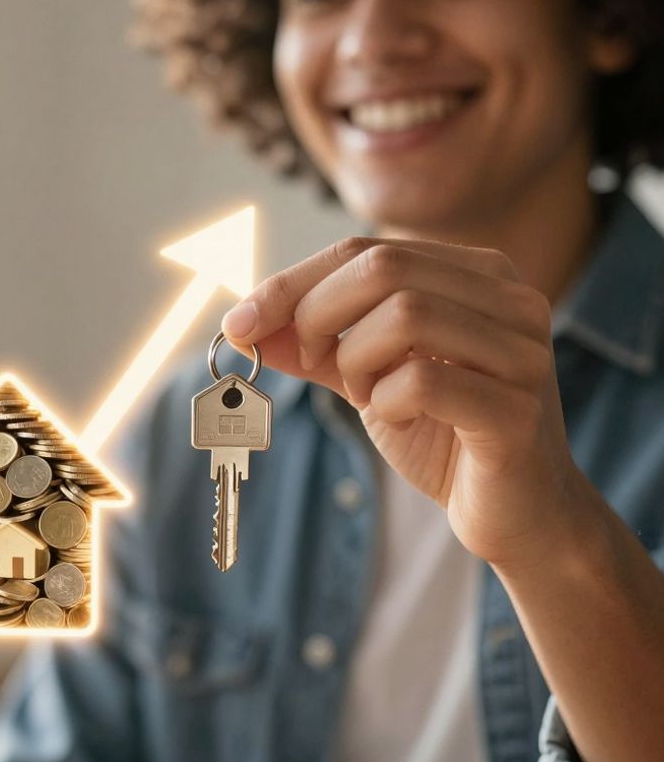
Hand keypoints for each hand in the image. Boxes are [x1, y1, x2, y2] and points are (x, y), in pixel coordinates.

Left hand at [222, 237, 595, 567]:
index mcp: (476, 274)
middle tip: (309, 362)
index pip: (365, 249)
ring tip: (368, 394)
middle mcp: (511, 298)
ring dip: (356, 361)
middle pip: (383, 266)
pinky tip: (399, 419)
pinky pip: (421, 381)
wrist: (516, 512)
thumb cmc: (442, 433)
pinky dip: (386, 400)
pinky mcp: (515, 410)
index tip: (239, 323)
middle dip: (317, 314)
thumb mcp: (366, 376)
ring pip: (404, 315)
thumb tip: (241, 324)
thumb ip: (311, 345)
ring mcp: (522, 351)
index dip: (291, 283)